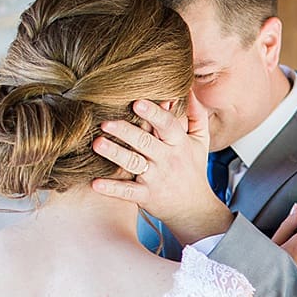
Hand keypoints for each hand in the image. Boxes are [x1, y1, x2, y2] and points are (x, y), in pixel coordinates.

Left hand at [91, 95, 232, 245]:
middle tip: (106, 122)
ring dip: (115, 154)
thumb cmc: (193, 168)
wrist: (195, 208)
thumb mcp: (200, 141)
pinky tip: (95, 183)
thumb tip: (190, 89)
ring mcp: (156, 179)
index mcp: (179, 143)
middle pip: (145, 142)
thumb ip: (196, 115)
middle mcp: (167, 159)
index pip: (167, 125)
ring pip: (133, 164)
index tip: (137, 103)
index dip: (153, 114)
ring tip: (97, 144)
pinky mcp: (146, 196)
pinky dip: (112, 189)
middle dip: (126, 131)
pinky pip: (127, 192)